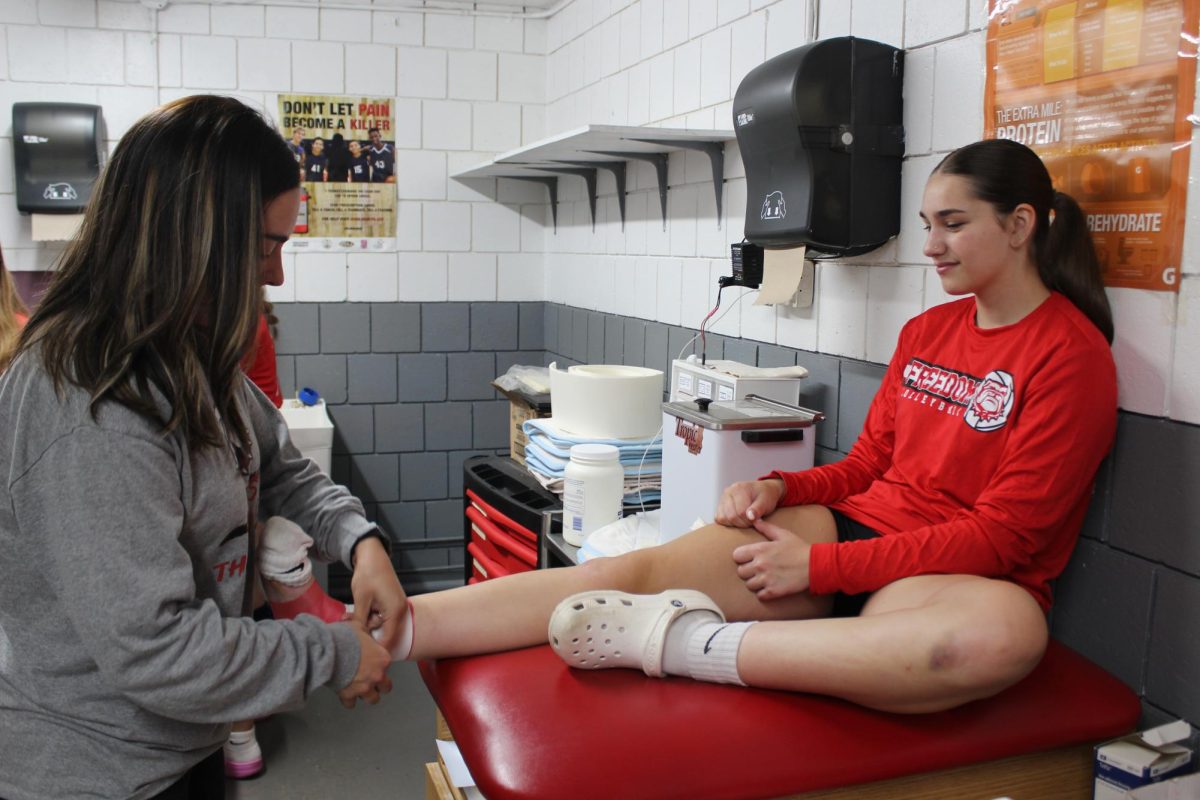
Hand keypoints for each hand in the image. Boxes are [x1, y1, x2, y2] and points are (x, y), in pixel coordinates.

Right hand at [336, 622, 392, 708]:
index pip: (388, 667)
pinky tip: (344, 693)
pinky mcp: (349, 695)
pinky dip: (348, 700)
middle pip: (385, 688)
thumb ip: (366, 630)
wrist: (328, 650)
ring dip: (366, 695)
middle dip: (378, 685)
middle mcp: (377, 675)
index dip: (379, 666)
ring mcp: (364, 687)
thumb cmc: (344, 637)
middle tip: (369, 680)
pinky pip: (351, 704)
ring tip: (359, 689)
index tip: (372, 664)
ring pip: (372, 699)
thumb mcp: (359, 626)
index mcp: (383, 659)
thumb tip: (366, 626)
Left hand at [349, 537, 407, 651]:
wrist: (373, 555)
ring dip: (367, 624)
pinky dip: (371, 616)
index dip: (375, 649)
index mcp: (396, 611)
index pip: (388, 639)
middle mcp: (401, 611)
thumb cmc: (368, 575)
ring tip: (350, 618)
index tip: (362, 655)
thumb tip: (358, 639)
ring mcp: (398, 606)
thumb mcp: (361, 600)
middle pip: (386, 633)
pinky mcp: (393, 602)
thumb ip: (361, 622)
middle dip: (368, 634)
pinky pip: (383, 616)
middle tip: (350, 630)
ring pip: (382, 624)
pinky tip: (358, 612)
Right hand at [715, 479, 784, 527]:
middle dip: (743, 523)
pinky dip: (728, 522)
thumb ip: (758, 509)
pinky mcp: (720, 505)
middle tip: (752, 521)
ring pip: (723, 518)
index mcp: (739, 488)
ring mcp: (722, 498)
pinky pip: (719, 518)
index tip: (757, 520)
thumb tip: (750, 517)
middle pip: (731, 516)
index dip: (750, 520)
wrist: (762, 491)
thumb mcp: (766, 501)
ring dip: (735, 524)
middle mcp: (728, 492)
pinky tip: (738, 519)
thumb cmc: (765, 496)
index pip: (741, 512)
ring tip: (745, 520)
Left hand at [731, 517, 810, 599]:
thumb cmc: (799, 548)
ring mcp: (766, 579)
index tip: (749, 559)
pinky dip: (764, 593)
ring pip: (749, 585)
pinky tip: (771, 587)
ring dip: (755, 583)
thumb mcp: (783, 534)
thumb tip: (754, 519)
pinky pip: (759, 595)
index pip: (736, 556)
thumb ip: (766, 528)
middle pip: (740, 572)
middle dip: (748, 571)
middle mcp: (760, 564)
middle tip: (758, 570)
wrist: (815, 565)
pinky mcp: (773, 591)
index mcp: (760, 549)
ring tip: (765, 579)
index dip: (741, 557)